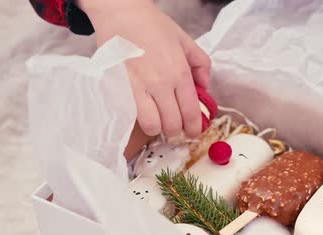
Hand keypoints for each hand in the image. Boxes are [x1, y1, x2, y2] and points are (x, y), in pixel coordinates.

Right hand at [79, 0, 210, 137]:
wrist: (121, 13)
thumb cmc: (153, 26)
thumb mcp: (186, 41)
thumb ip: (202, 65)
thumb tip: (204, 89)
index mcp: (179, 72)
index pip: (191, 112)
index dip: (194, 129)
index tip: (193, 132)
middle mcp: (160, 83)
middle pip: (172, 124)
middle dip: (176, 130)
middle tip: (174, 125)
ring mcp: (138, 87)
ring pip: (152, 125)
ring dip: (157, 128)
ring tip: (158, 121)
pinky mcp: (118, 87)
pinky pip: (131, 115)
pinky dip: (138, 118)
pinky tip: (142, 111)